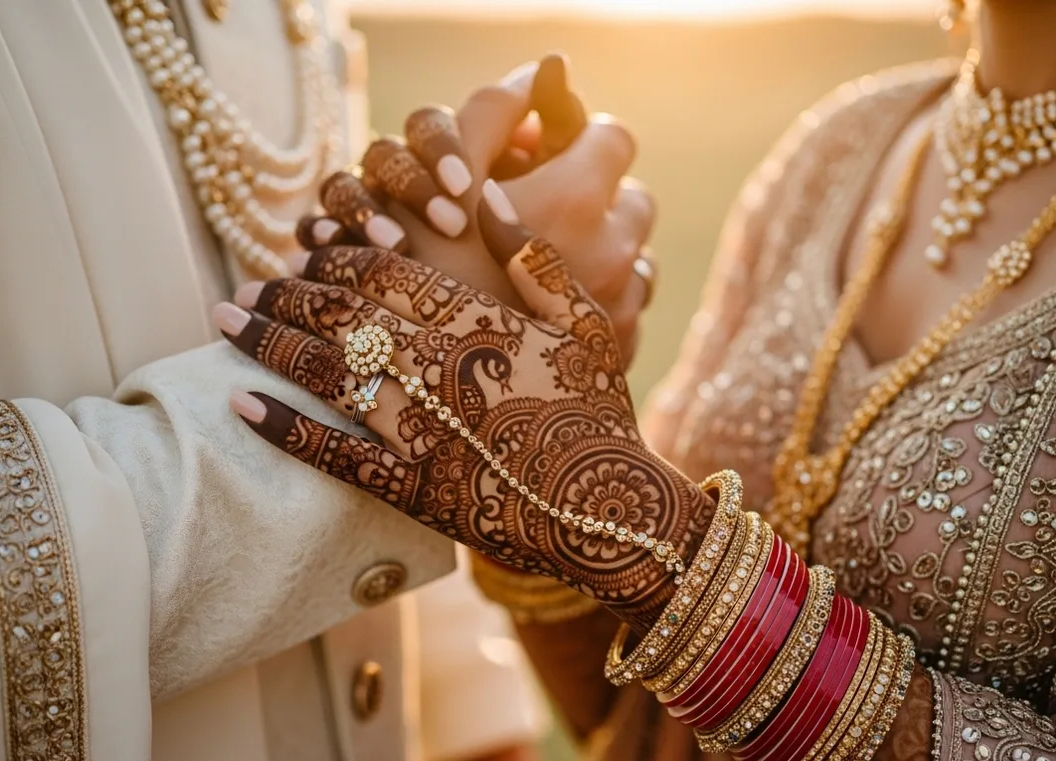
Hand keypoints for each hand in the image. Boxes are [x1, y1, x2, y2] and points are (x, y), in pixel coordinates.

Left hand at [214, 184, 707, 630]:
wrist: (609, 514)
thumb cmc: (600, 413)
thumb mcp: (586, 324)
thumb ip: (535, 260)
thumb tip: (489, 196)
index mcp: (478, 323)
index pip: (386, 271)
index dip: (338, 253)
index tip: (309, 245)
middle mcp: (438, 369)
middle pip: (342, 314)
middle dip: (286, 293)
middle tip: (245, 285)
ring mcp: (418, 430)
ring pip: (325, 372)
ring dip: (268, 342)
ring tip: (225, 321)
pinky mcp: (408, 487)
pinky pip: (332, 454)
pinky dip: (283, 427)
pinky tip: (240, 403)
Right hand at [305, 56, 656, 363]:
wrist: (427, 396)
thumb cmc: (421, 272)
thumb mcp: (444, 178)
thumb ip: (493, 111)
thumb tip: (546, 69)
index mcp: (577, 198)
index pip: (613, 136)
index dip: (575, 138)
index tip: (541, 155)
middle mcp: (616, 252)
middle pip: (632, 198)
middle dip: (593, 196)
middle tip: (538, 212)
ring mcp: (622, 308)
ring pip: (635, 255)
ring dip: (600, 248)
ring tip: (540, 267)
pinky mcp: (620, 353)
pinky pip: (628, 307)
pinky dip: (599, 300)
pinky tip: (548, 312)